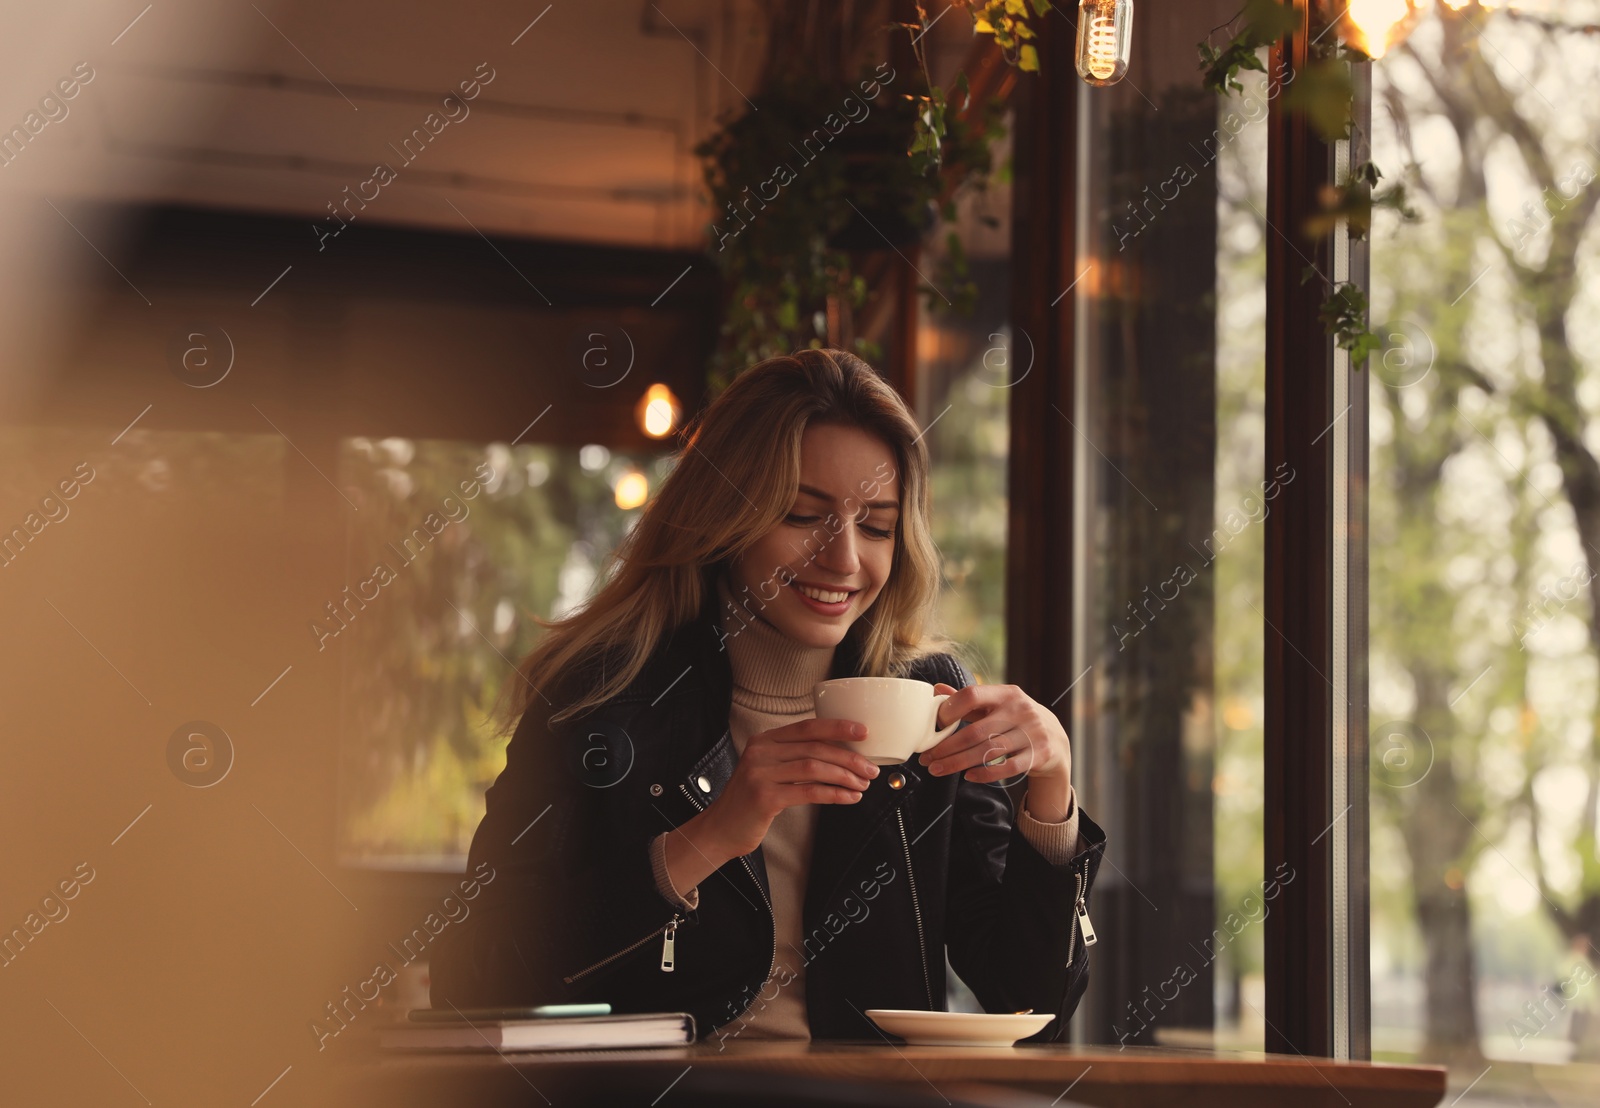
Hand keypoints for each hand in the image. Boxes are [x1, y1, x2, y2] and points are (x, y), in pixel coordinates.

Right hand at [702, 719, 879, 857]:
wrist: (722, 829)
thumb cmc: (752, 801)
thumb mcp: (770, 770)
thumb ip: (795, 758)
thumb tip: (842, 755)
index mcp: (764, 740)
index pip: (807, 727)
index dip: (837, 727)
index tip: (863, 732)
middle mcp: (760, 752)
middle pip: (815, 747)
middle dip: (849, 757)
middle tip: (870, 769)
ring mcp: (760, 773)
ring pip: (814, 768)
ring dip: (845, 776)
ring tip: (862, 785)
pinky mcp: (764, 797)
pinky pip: (809, 792)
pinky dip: (834, 794)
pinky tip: (849, 798)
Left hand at [917, 683, 1072, 786]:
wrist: (1056, 738)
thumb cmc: (1017, 719)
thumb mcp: (998, 704)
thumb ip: (969, 700)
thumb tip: (936, 690)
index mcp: (1006, 693)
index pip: (973, 695)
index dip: (950, 709)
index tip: (935, 725)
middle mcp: (1020, 710)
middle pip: (976, 731)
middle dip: (947, 747)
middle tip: (927, 759)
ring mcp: (1032, 732)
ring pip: (988, 751)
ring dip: (958, 763)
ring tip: (938, 770)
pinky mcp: (1039, 754)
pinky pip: (1007, 767)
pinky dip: (985, 773)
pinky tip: (968, 776)